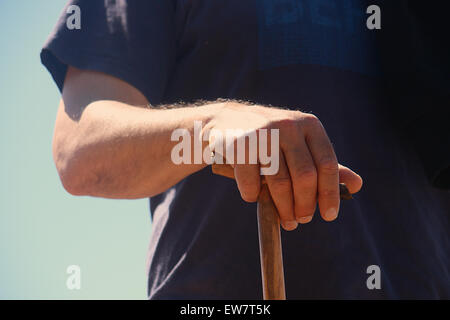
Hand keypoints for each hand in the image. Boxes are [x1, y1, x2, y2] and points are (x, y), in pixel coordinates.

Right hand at [205, 102, 362, 230]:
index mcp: (309, 125)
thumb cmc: (269, 139)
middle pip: (305, 176)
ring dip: (283, 208)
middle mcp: (288, 125)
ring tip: (286, 220)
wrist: (225, 123)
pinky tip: (253, 196)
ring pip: (280, 182)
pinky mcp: (240, 145)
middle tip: (303, 220)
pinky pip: (252, 182)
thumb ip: (324, 165)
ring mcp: (263, 134)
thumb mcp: (299, 146)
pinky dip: (253, 196)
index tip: (329, 215)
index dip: (330, 193)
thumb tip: (357, 185)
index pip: (326, 164)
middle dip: (305, 205)